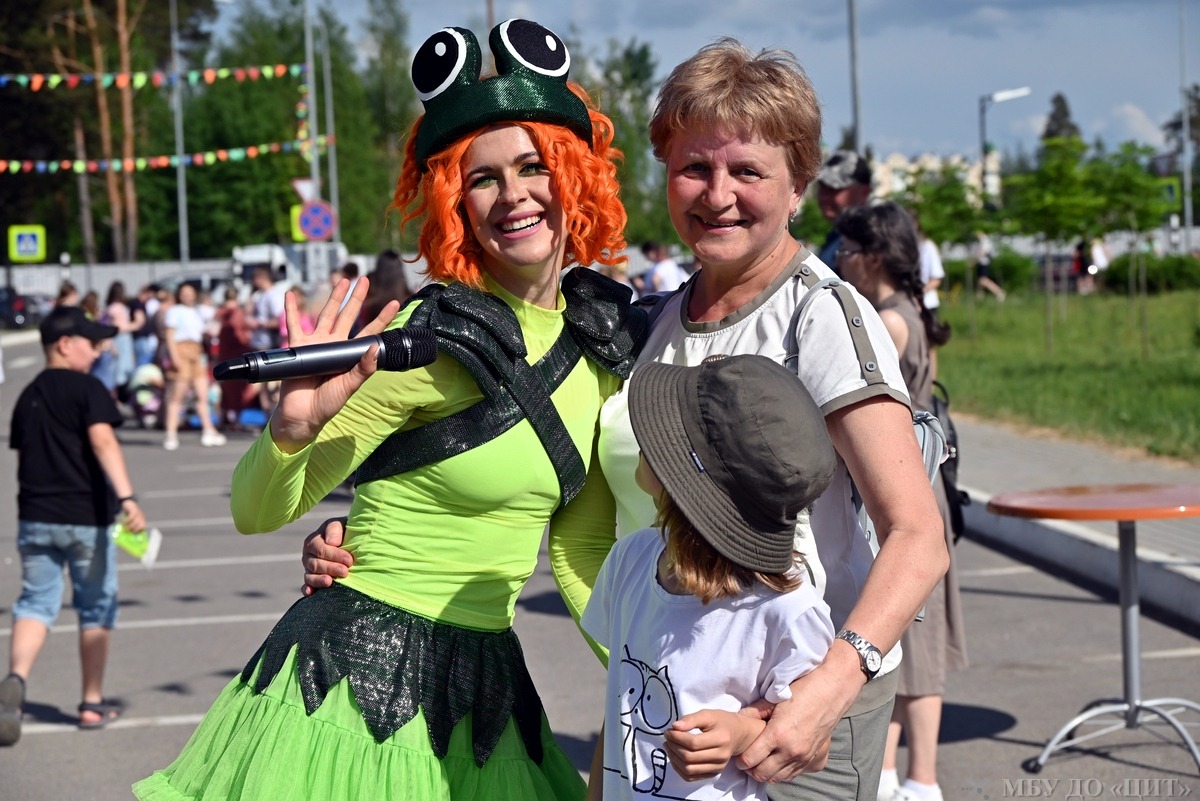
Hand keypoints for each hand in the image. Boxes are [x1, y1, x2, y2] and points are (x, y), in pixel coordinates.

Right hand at [121, 500, 146, 534]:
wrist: (129, 502)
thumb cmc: (130, 512)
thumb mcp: (132, 518)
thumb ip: (132, 523)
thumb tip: (128, 531)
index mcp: (142, 519)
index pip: (143, 526)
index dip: (139, 530)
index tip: (133, 533)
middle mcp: (142, 516)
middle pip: (141, 525)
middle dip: (135, 529)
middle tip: (128, 531)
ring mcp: (138, 513)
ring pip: (136, 522)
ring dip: (130, 526)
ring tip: (125, 528)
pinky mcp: (134, 510)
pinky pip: (131, 518)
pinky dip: (127, 521)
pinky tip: (123, 522)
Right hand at [269, 278, 400, 450]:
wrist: (302, 414)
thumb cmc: (328, 404)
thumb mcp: (350, 387)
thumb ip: (363, 369)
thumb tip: (375, 349)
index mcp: (350, 355)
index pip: (369, 332)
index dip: (381, 318)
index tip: (394, 302)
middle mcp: (334, 345)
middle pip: (348, 316)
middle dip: (356, 298)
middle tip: (364, 279)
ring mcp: (316, 344)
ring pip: (325, 314)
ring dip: (333, 297)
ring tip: (341, 280)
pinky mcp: (298, 348)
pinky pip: (293, 325)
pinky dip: (291, 310)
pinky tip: (290, 295)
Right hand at [301, 516, 352, 596]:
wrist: (352, 541)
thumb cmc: (346, 531)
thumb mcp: (341, 524)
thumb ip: (334, 529)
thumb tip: (332, 542)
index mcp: (313, 541)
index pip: (320, 549)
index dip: (334, 555)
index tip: (349, 560)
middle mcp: (308, 555)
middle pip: (315, 564)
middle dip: (330, 568)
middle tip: (345, 571)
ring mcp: (309, 569)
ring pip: (309, 576)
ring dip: (319, 580)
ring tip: (330, 582)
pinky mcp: (311, 580)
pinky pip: (306, 586)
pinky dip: (307, 590)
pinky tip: (311, 593)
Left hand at [663, 709, 763, 781]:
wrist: (738, 734)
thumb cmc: (722, 722)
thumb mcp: (708, 714)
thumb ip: (691, 719)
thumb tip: (675, 727)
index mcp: (721, 739)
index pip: (693, 743)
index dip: (677, 737)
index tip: (669, 731)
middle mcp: (721, 756)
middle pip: (689, 757)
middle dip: (673, 747)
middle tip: (667, 737)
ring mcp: (718, 767)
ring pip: (688, 769)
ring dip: (674, 758)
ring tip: (669, 746)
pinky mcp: (713, 773)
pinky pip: (691, 777)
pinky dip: (679, 769)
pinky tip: (675, 757)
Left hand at [736, 662, 853, 781]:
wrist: (832, 691)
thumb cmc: (803, 691)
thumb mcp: (774, 699)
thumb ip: (754, 712)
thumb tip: (738, 720)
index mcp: (777, 735)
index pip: (750, 760)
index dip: (740, 759)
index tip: (739, 753)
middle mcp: (791, 751)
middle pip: (762, 775)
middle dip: (751, 769)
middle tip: (748, 759)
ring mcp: (804, 758)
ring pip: (778, 778)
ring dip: (767, 772)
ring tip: (762, 760)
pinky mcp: (814, 760)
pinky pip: (793, 775)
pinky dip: (783, 771)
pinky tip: (779, 759)